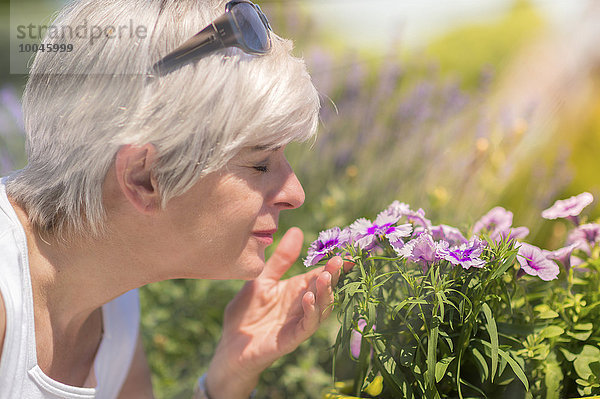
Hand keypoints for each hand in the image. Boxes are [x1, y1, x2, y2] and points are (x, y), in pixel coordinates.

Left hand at [205, 227, 350, 398]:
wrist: (230, 346)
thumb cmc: (246, 313)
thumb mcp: (262, 280)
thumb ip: (280, 260)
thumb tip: (296, 230)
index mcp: (296, 290)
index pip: (319, 274)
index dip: (333, 265)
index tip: (345, 252)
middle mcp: (302, 306)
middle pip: (324, 290)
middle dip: (333, 275)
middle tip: (338, 261)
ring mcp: (298, 323)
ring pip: (321, 308)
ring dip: (325, 293)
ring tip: (325, 277)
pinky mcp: (290, 339)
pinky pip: (306, 325)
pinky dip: (311, 312)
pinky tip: (308, 299)